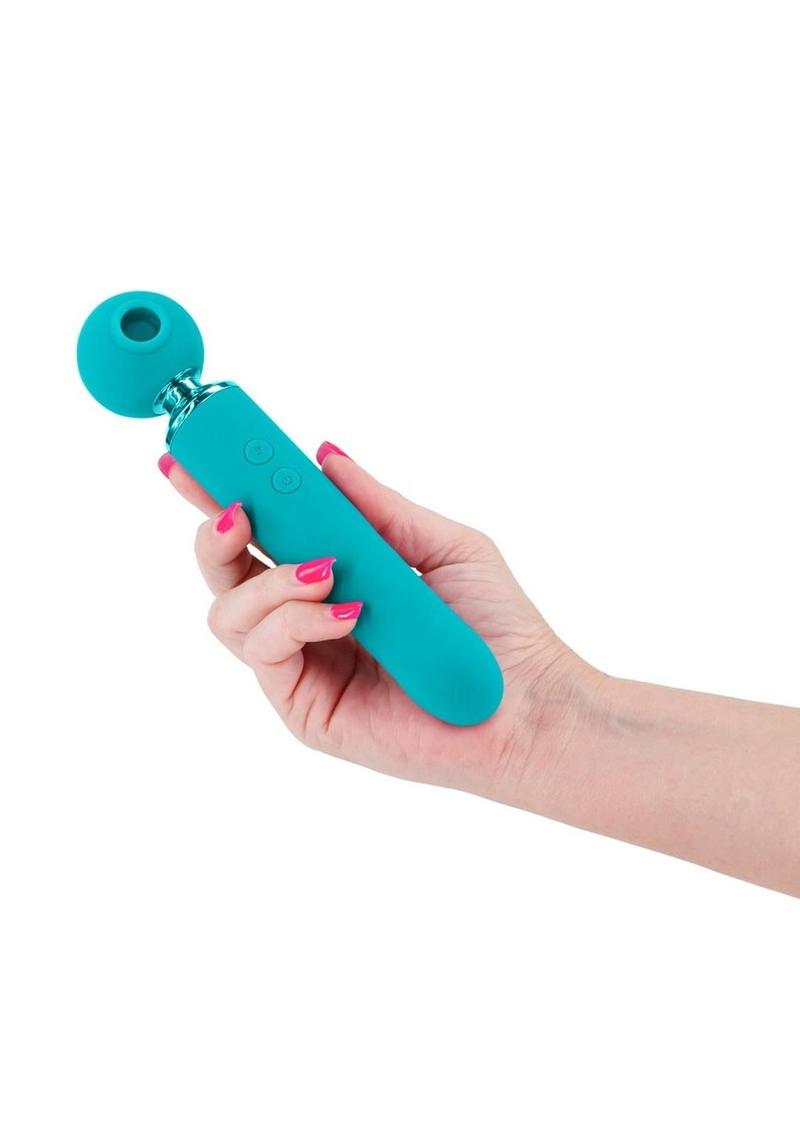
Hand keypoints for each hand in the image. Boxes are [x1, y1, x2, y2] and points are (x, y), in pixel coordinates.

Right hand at [158, 445, 593, 802]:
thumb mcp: (438, 545)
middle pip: (223, 575)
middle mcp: (305, 623)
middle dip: (215, 534)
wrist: (529, 702)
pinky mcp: (306, 708)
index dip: (218, 497)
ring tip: (328, 571)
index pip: (259, 536)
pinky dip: (297, 621)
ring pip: (230, 615)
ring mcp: (303, 667)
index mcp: (331, 579)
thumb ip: (376, 507)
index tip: (190, 458)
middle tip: (236, 509)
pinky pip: (267, 654)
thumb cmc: (495, 627)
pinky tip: (347, 611)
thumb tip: (324, 457)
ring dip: (268, 581)